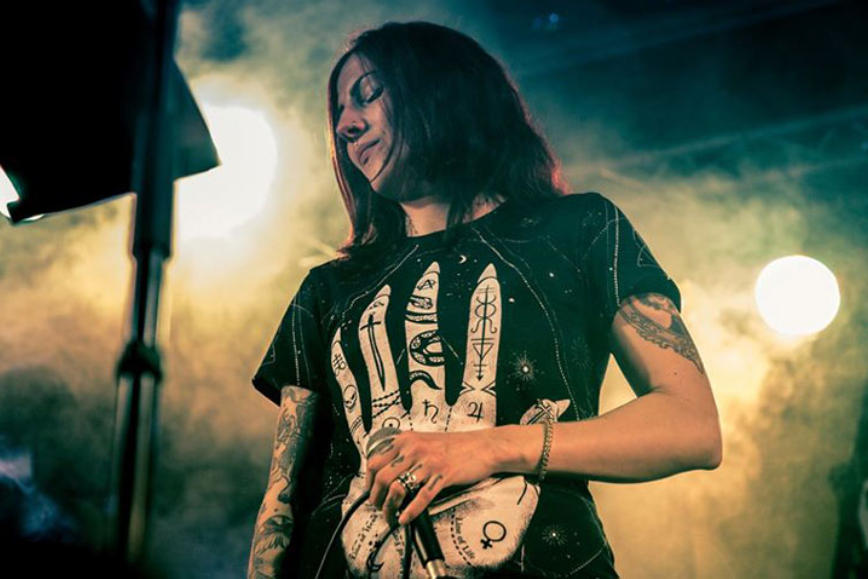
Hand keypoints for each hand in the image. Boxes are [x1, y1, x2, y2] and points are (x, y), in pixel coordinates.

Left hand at [328, 261, 568, 575]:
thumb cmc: (456, 446)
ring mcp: (429, 462)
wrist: (486, 447)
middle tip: (378, 510)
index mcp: (407, 439)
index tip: (370, 493)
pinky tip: (406, 520)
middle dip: (376, 497)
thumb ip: (407, 451)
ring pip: (399, 487)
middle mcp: (414, 448)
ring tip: (390, 519)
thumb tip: (388, 469)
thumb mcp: (427, 442)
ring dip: (391, 508)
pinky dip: (411, 511)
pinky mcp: (443, 475)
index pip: (375, 459)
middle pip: (382, 475)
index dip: (368, 480)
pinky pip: (422, 496)